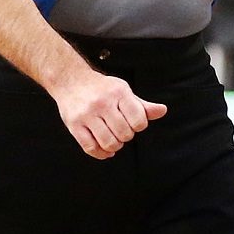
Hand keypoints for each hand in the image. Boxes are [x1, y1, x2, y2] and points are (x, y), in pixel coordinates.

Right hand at [48, 70, 166, 159]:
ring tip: (113, 139)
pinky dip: (101, 153)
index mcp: (118, 93)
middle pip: (124, 134)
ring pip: (108, 143)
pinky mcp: (74, 125)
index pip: (138, 120)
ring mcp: (86, 115)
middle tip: (121, 130)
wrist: (71, 80)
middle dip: (126, 136)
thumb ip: (142, 105)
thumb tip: (163, 111)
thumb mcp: (124, 91)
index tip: (132, 122)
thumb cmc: (102, 88)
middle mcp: (102, 103)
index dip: (139, 126)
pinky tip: (104, 149)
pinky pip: (91, 148)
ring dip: (115, 146)